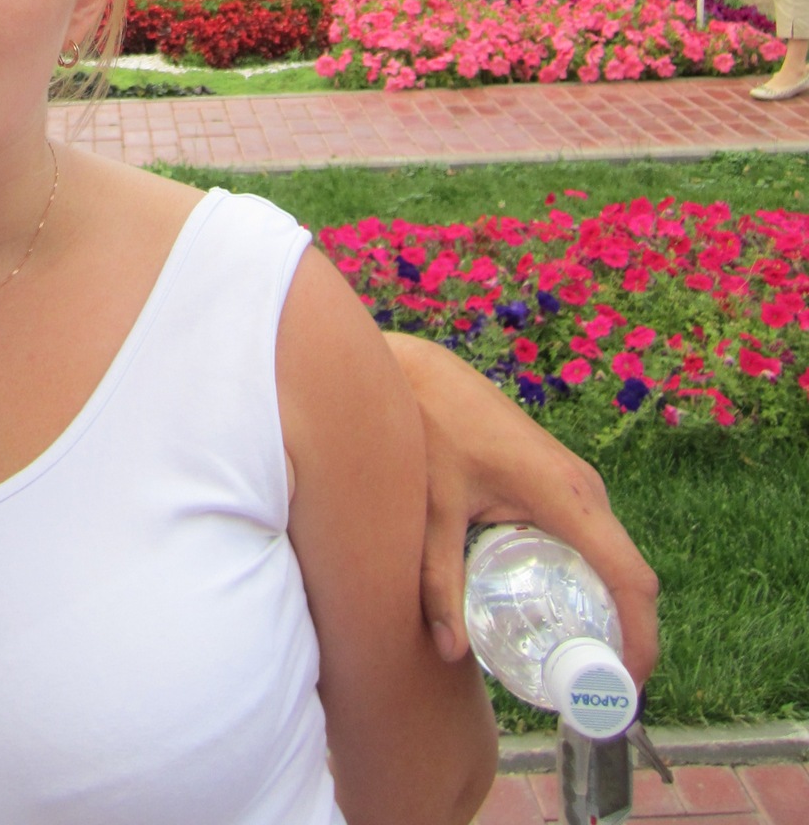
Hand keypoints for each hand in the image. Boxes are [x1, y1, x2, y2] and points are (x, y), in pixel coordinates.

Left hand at [386, 333, 658, 682]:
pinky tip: (561, 615)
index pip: (629, 576)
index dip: (640, 637)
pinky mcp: (563, 483)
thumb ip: (438, 580)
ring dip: (610, 611)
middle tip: (593, 690)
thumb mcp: (434, 510)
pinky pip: (595, 542)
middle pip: (629, 575)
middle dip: (625, 637)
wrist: (421, 372)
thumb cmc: (429, 430)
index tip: (624, 687)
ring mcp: (578, 484)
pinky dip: (593, 583)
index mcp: (565, 494)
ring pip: (614, 559)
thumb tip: (450, 653)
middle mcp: (584, 489)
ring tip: (579, 665)